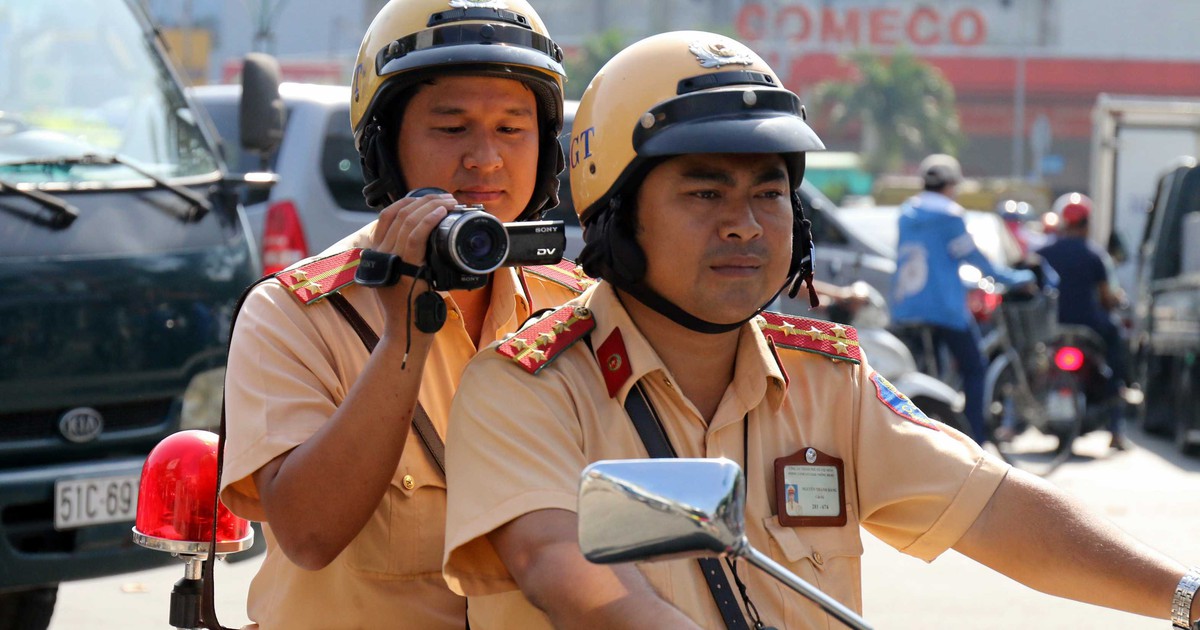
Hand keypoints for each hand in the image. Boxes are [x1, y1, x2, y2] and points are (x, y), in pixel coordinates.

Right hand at [370, 193, 454, 333]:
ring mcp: (390, 259)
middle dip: (425, 199)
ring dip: (431, 206)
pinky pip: (415, 236)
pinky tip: (441, 212)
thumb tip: (428, 244)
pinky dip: (429, 219)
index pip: (387, 215)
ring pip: (407, 220)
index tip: (430, 198)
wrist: (406, 332)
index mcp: (378, 252)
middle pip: (398, 212)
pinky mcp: (405, 267)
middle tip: (446, 198)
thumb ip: (408, 260)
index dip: (408, 201)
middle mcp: (379, 252)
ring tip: (449, 202)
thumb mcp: (405, 277)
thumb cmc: (411, 307)